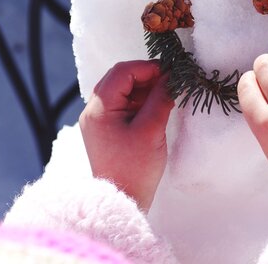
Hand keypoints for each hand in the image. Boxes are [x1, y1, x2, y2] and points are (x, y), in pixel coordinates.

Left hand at [79, 60, 173, 211]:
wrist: (123, 200)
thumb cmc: (135, 167)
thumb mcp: (152, 129)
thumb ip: (162, 98)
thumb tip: (173, 76)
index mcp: (99, 109)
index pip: (122, 72)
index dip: (148, 67)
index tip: (171, 72)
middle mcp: (94, 111)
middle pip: (120, 78)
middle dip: (147, 76)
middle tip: (170, 81)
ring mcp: (99, 120)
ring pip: (122, 90)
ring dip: (145, 88)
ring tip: (166, 94)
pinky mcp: (107, 129)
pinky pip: (123, 105)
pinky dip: (140, 101)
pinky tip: (156, 105)